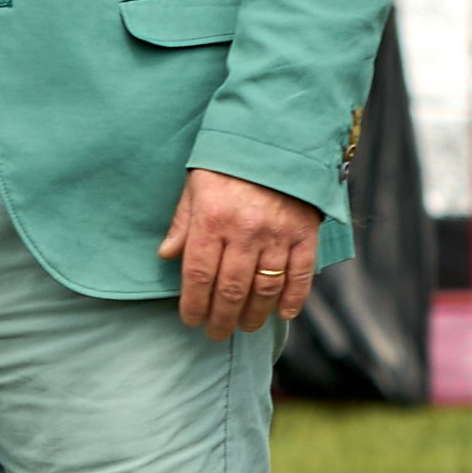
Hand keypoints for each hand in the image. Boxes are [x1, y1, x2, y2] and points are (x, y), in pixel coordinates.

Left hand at [158, 169, 321, 338]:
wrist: (277, 138)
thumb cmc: (228, 164)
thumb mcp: (195, 187)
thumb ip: (182, 223)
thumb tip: (166, 256)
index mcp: (211, 220)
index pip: (198, 274)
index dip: (193, 304)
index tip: (190, 320)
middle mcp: (244, 231)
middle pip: (230, 288)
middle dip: (221, 318)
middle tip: (216, 334)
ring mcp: (277, 233)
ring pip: (264, 287)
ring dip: (254, 314)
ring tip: (245, 327)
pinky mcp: (305, 233)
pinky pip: (300, 274)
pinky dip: (293, 298)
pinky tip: (283, 314)